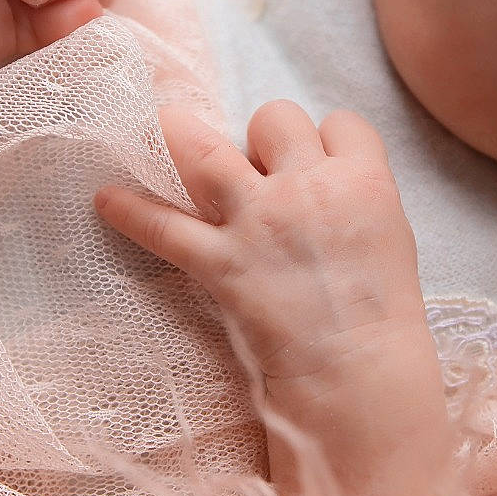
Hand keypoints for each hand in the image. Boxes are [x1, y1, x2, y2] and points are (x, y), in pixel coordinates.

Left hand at [95, 100, 458, 495]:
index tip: (314, 155)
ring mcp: (261, 222)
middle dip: (264, 136)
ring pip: (207, 148)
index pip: (340, 124)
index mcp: (365, 181)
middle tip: (258, 166)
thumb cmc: (383, 320)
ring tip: (162, 124)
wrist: (362, 377)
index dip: (324, 137)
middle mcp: (309, 187)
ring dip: (181, 133)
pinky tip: (106, 200)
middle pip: (275, 118)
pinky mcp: (223, 263)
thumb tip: (312, 183)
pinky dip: (130, 211)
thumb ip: (354, 202)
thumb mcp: (390, 241)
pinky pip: (163, 226)